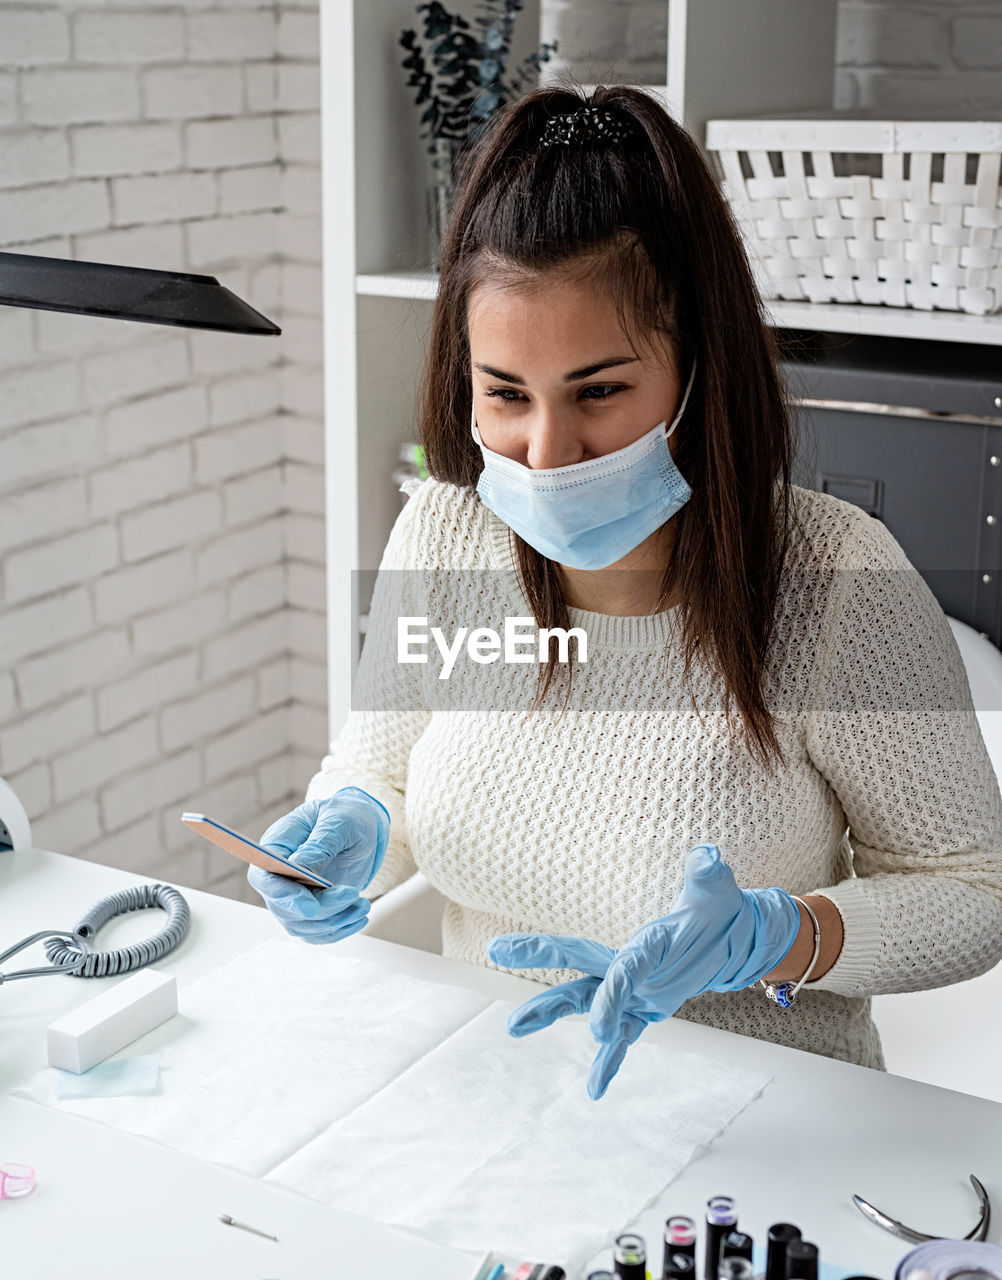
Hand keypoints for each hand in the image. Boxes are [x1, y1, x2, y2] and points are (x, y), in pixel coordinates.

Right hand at [248, 787, 389, 944]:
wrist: (361, 827)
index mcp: (277, 846)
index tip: (311, 905)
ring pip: (301, 925)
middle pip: (283, 908)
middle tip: (351, 895)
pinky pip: (317, 931)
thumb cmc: (346, 816)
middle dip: (320, 909)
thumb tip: (299, 867)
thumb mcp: (337, 823)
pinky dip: (339, 929)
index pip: (262, 877)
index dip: (281, 895)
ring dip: (334, 921)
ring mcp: (293, 894)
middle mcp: (278, 875)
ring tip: (362, 905)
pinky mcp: (311, 908)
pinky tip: (359, 916)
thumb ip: (319, 845)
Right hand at [487, 843, 799, 1098]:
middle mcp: (629, 962)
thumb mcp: (718, 889)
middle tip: (497, 950)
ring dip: (549, 1012)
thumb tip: (707, 856)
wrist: (728, 931)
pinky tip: (594, 1089)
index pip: (626, 965)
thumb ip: (709, 874)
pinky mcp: (645, 1008)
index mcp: (648, 941)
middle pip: (579, 962)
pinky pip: (623, 1037)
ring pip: (583, 1000)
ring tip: (513, 1025)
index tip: (600, 1024)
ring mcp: (632, 988)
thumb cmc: (716, 906)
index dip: (615, 989)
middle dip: (539, 957)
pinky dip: (608, 1063)